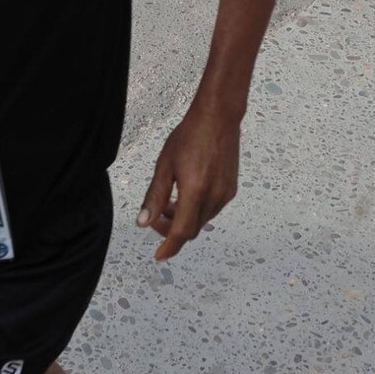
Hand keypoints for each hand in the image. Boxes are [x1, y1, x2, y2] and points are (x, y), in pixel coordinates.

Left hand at [136, 103, 241, 261]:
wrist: (218, 118)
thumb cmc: (190, 135)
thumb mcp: (165, 165)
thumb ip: (154, 196)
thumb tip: (143, 222)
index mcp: (195, 192)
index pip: (181, 232)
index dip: (168, 247)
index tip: (159, 256)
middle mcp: (213, 197)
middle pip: (191, 230)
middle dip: (172, 231)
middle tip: (157, 219)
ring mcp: (225, 194)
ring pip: (202, 221)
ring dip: (184, 219)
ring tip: (170, 200)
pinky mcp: (231, 189)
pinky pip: (212, 210)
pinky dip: (197, 210)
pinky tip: (187, 194)